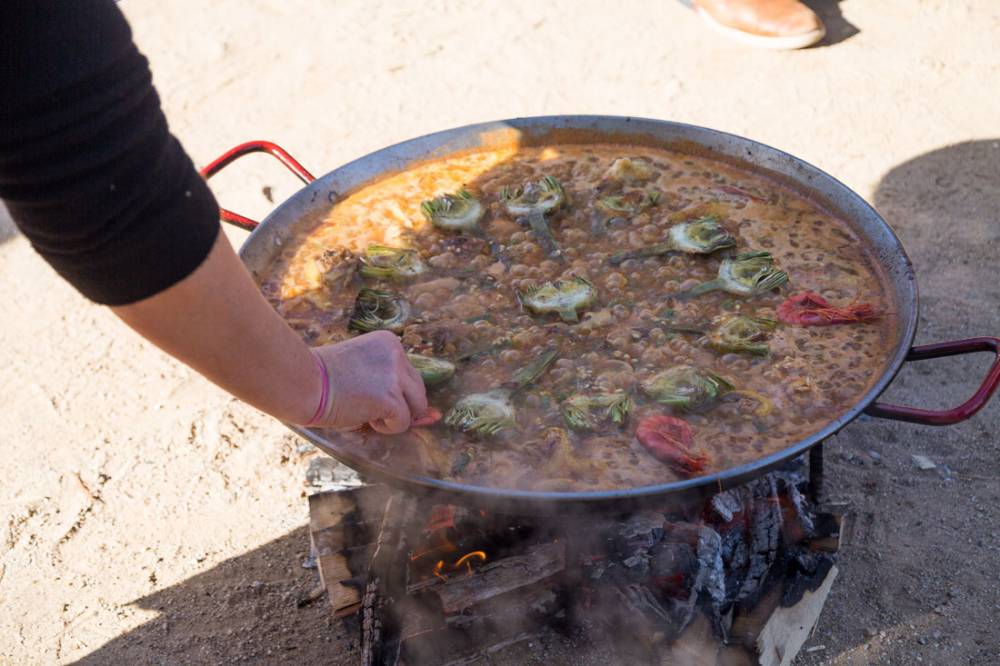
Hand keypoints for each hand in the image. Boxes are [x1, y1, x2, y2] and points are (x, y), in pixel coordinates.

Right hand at [311, 330, 428, 433]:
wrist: (302, 382)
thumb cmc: (324, 379)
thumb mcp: (363, 370)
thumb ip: (393, 384)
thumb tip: (434, 417)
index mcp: (389, 342)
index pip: (409, 375)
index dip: (394, 392)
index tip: (366, 391)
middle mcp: (397, 354)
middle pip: (418, 391)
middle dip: (398, 404)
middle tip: (365, 402)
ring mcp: (395, 376)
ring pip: (416, 407)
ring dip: (394, 416)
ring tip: (364, 408)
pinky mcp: (391, 398)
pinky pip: (404, 422)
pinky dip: (386, 427)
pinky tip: (364, 416)